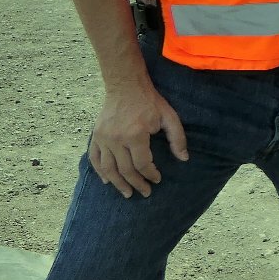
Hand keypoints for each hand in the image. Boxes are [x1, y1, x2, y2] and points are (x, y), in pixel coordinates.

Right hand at [88, 79, 187, 198]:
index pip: (142, 164)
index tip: (157, 179)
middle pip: (125, 170)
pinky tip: (106, 181)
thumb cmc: (150, 102)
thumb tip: (184, 159)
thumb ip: (177, 138)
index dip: (151, 174)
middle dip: (137, 184)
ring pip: (108, 168)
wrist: (125, 86)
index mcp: (135, 135)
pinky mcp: (95, 136)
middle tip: (145, 193)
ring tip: (127, 193)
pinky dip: (99, 171)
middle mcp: (116, 139)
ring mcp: (103, 138)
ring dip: (118, 183)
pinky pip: (94, 158)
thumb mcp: (169, 117)